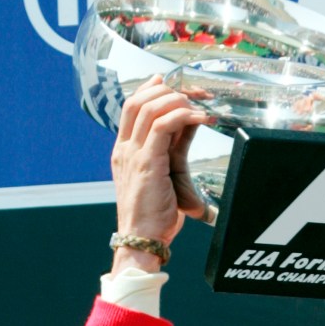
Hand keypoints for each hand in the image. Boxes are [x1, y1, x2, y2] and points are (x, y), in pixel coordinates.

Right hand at [110, 76, 208, 271]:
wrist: (142, 240)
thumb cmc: (154, 217)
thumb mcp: (164, 176)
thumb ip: (171, 149)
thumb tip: (189, 126)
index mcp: (124, 151)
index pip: (132, 107)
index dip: (152, 90)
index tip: (173, 85)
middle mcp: (124, 148)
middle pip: (138, 100)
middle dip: (168, 90)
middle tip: (196, 92)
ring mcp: (132, 154)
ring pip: (149, 107)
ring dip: (177, 100)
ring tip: (199, 105)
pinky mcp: (146, 162)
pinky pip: (161, 125)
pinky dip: (182, 116)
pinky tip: (200, 118)